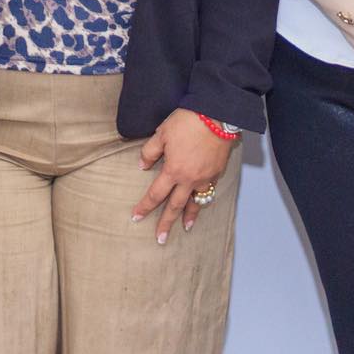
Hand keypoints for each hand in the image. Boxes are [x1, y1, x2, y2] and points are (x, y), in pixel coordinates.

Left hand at [132, 109, 231, 243]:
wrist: (217, 114)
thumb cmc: (188, 121)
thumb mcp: (162, 133)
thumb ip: (149, 152)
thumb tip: (142, 166)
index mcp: (173, 170)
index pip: (155, 194)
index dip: (145, 207)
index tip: (136, 217)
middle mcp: (189, 179)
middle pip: (175, 206)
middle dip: (166, 223)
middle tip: (160, 239)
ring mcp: (205, 177)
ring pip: (196, 202)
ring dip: (189, 216)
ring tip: (186, 227)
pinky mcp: (217, 172)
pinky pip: (209, 191)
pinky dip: (204, 199)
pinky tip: (202, 201)